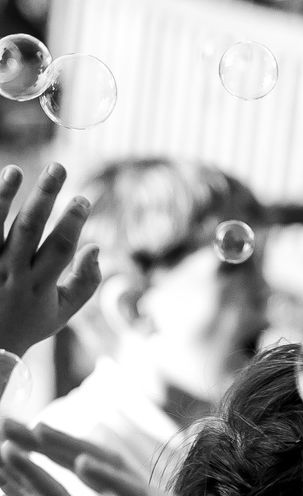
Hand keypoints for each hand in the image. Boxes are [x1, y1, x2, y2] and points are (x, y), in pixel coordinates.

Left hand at [0, 163, 100, 356]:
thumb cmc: (29, 324)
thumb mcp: (64, 311)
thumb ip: (86, 281)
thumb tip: (96, 247)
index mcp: (40, 286)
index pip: (61, 247)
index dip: (74, 221)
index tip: (84, 198)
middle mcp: (12, 275)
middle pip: (29, 229)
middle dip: (46, 197)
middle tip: (59, 168)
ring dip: (7, 196)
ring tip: (18, 170)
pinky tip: (0, 184)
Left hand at [10, 433, 270, 495]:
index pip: (84, 468)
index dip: (48, 451)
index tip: (12, 435)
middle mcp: (139, 495)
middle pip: (87, 457)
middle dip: (45, 440)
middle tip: (4, 418)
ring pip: (108, 467)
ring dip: (70, 447)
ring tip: (36, 428)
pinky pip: (134, 495)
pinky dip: (107, 477)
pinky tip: (82, 463)